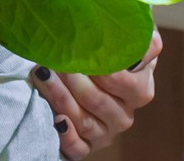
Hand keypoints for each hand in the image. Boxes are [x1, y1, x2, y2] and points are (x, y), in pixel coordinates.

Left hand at [31, 29, 162, 158]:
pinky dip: (66, 136)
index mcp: (140, 90)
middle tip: (55, 59)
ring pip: (83, 120)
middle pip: (97, 100)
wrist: (100, 71)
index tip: (82, 50)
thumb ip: (140, 36)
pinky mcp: (87, 146)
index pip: (121, 81)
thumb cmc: (113, 50)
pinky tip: (56, 119)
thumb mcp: (130, 37)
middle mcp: (124, 114)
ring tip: (42, 75)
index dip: (101, 68)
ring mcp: (105, 132)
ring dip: (60, 97)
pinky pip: (78, 148)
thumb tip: (139, 35)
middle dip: (73, 79)